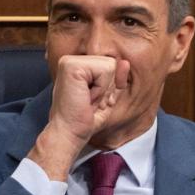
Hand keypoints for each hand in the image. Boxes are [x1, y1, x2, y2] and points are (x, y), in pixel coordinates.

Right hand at [28, 55, 130, 179]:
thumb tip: (125, 63)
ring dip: (103, 90)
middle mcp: (71, 60)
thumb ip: (116, 80)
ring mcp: (69, 61)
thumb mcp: (107, 97)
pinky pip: (105, 70)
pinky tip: (86, 98)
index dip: (109, 87)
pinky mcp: (71, 66)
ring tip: (87, 101)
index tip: (93, 101)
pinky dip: (100, 89)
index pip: (110, 66)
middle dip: (107, 88)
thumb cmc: (84, 120)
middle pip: (111, 63)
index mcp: (77, 67)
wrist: (69, 134)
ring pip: (110, 66)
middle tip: (89, 102)